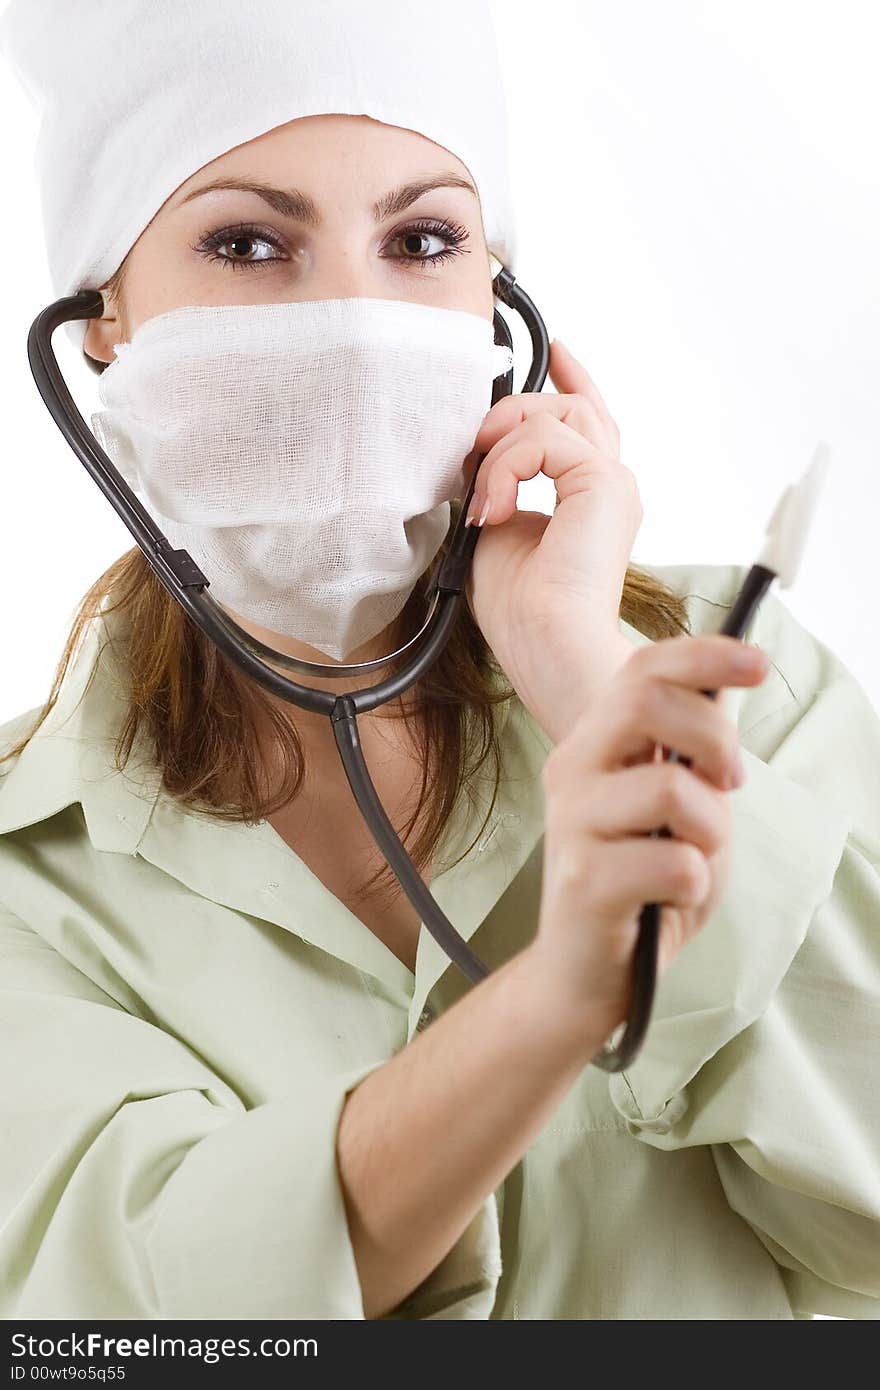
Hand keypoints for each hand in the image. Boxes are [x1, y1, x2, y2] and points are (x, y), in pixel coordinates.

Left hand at [462, 339, 642, 742]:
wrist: (547, 646)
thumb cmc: (523, 612)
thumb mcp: (496, 531)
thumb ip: (498, 486)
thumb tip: (475, 457)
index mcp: (591, 499)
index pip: (588, 422)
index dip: (572, 380)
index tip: (555, 349)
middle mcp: (610, 486)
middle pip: (573, 405)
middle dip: (514, 410)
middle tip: (476, 451)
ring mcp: (612, 483)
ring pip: (556, 413)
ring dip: (502, 444)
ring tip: (484, 496)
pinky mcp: (605, 484)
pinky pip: (544, 438)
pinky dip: (506, 466)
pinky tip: (494, 507)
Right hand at [526, 633, 770, 1049]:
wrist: (587, 975)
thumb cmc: (642, 887)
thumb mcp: (680, 810)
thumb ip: (692, 757)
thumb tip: (725, 690)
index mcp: (594, 746)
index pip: (643, 672)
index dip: (703, 655)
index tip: (756, 662)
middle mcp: (572, 772)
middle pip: (649, 704)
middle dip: (715, 737)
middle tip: (729, 783)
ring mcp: (572, 824)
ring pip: (672, 789)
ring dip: (710, 831)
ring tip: (694, 860)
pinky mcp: (584, 880)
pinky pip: (677, 863)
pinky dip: (696, 883)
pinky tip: (672, 899)